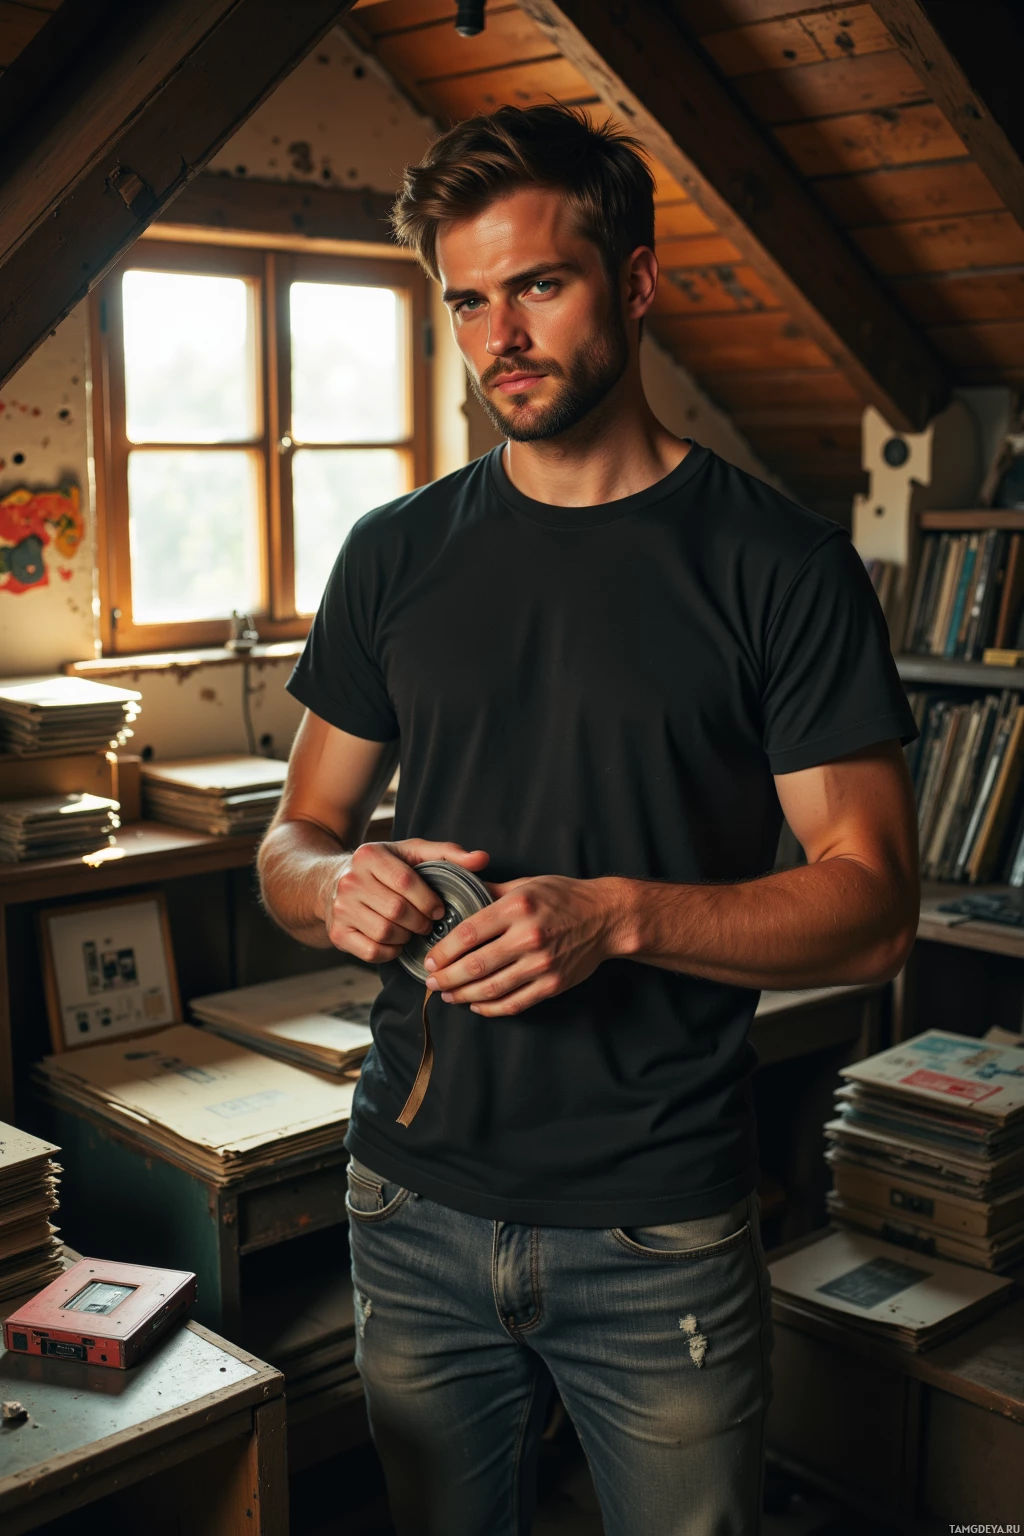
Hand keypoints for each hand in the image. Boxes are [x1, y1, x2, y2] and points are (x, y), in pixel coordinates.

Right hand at [325, 840, 488, 963]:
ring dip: (407, 937)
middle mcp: (349, 880)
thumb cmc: (384, 868)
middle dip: (421, 921)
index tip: (438, 908)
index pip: (405, 882)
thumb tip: (482, 859)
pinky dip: (391, 952)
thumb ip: (447, 854)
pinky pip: (372, 952)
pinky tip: (397, 941)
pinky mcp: (337, 933)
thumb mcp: (411, 853)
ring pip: (384, 933)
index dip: (428, 901)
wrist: (333, 882)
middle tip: (428, 923)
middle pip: (396, 911)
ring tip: (412, 930)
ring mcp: (340, 908)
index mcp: (369, 855)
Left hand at [423, 875, 622, 1015]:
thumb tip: (456, 895)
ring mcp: (542, 963)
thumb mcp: (525, 884)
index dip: (443, 952)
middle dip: (447, 978)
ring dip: (463, 995)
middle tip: (432, 983)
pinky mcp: (552, 984)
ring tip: (448, 995)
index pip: (468, 934)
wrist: (606, 917)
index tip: (430, 960)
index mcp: (517, 907)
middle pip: (475, 965)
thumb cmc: (564, 897)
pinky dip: (491, 1008)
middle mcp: (528, 936)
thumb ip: (490, 892)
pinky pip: (514, 1003)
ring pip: (492, 988)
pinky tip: (476, 1005)